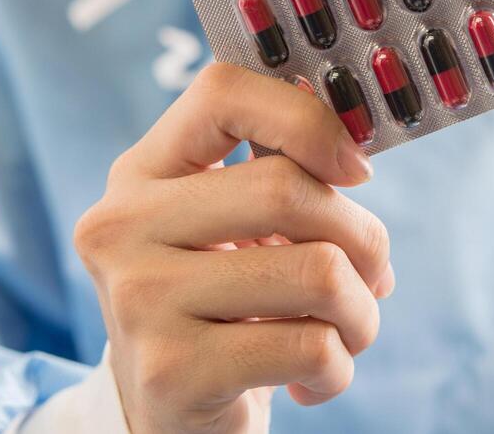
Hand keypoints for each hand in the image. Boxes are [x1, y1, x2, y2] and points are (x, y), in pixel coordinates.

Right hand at [74, 63, 393, 433]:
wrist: (166, 422)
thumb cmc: (221, 308)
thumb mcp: (226, 229)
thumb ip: (275, 176)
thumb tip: (356, 157)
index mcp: (140, 174)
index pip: (222, 93)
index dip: (307, 119)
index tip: (354, 168)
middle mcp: (122, 228)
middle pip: (286, 190)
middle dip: (363, 239)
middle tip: (371, 276)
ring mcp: (140, 300)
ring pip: (318, 272)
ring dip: (361, 311)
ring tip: (344, 331)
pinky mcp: (172, 373)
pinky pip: (311, 347)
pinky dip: (337, 368)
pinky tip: (307, 379)